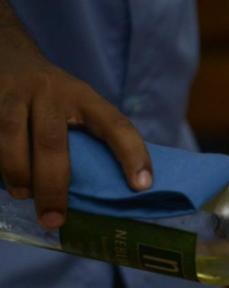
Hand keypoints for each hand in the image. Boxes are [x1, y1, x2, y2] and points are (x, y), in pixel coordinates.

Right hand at [0, 27, 151, 228]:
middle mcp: (51, 92)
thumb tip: (114, 193)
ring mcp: (15, 94)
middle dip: (53, 186)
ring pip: (11, 135)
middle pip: (51, 142)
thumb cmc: (55, 97)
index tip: (142, 187)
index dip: (132, 155)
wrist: (8, 54)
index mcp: (85, 97)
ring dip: (17, 172)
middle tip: (55, 220)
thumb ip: (92, 138)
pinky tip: (3, 180)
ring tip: (24, 196)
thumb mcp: (80, 104)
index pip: (116, 125)